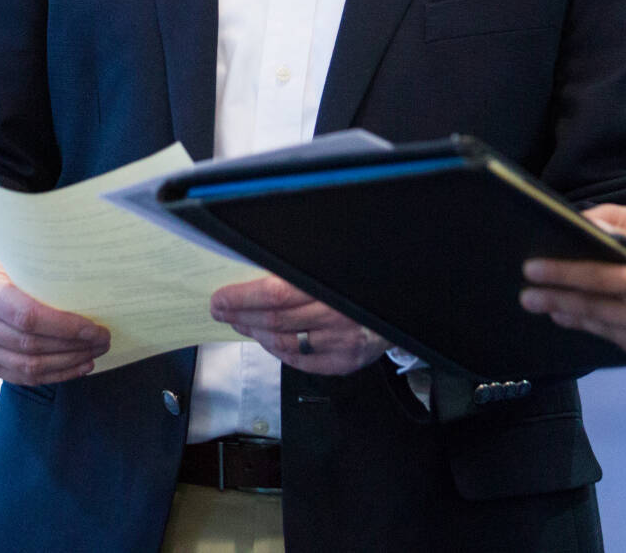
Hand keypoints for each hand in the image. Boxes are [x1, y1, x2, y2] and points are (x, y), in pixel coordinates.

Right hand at [0, 241, 109, 384]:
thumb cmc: (6, 259)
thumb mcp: (21, 250)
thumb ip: (47, 262)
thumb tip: (98, 274)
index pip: (28, 316)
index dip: (65, 327)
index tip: (96, 329)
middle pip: (31, 345)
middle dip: (73, 347)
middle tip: (103, 341)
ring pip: (28, 367)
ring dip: (67, 364)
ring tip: (93, 354)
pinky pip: (21, 377)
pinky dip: (53, 375)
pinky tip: (77, 366)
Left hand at [210, 275, 387, 374]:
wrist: (404, 304)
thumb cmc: (363, 280)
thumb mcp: (337, 263)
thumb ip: (303, 267)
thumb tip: (258, 269)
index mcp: (335, 286)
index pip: (277, 293)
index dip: (244, 298)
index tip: (221, 297)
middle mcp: (339, 317)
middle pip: (276, 321)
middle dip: (241, 315)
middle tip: (221, 310)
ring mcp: (342, 344)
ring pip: (284, 343)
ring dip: (255, 333)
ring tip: (240, 322)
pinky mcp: (344, 362)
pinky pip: (300, 362)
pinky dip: (277, 351)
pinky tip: (266, 340)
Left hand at [519, 204, 625, 373]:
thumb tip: (597, 229)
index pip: (599, 280)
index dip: (562, 275)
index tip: (534, 270)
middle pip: (594, 311)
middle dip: (556, 300)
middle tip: (528, 295)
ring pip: (606, 332)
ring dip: (576, 319)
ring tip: (551, 308)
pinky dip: (607, 333)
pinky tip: (590, 323)